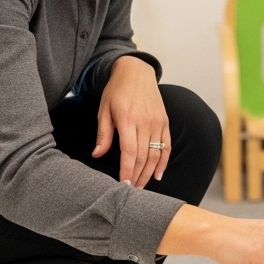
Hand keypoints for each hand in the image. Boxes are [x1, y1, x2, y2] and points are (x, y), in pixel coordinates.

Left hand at [94, 56, 167, 187]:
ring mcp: (157, 122)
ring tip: (141, 186)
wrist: (136, 71)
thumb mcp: (104, 109)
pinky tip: (158, 174)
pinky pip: (166, 145)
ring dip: (149, 173)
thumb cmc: (116, 90)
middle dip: (137, 176)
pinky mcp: (165, 121)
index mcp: (127, 119)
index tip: (123, 186)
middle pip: (143, 156)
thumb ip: (103, 134)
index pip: (129, 152)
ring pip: (156, 154)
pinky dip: (164, 162)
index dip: (127, 171)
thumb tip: (97, 155)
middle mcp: (145, 121)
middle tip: (130, 192)